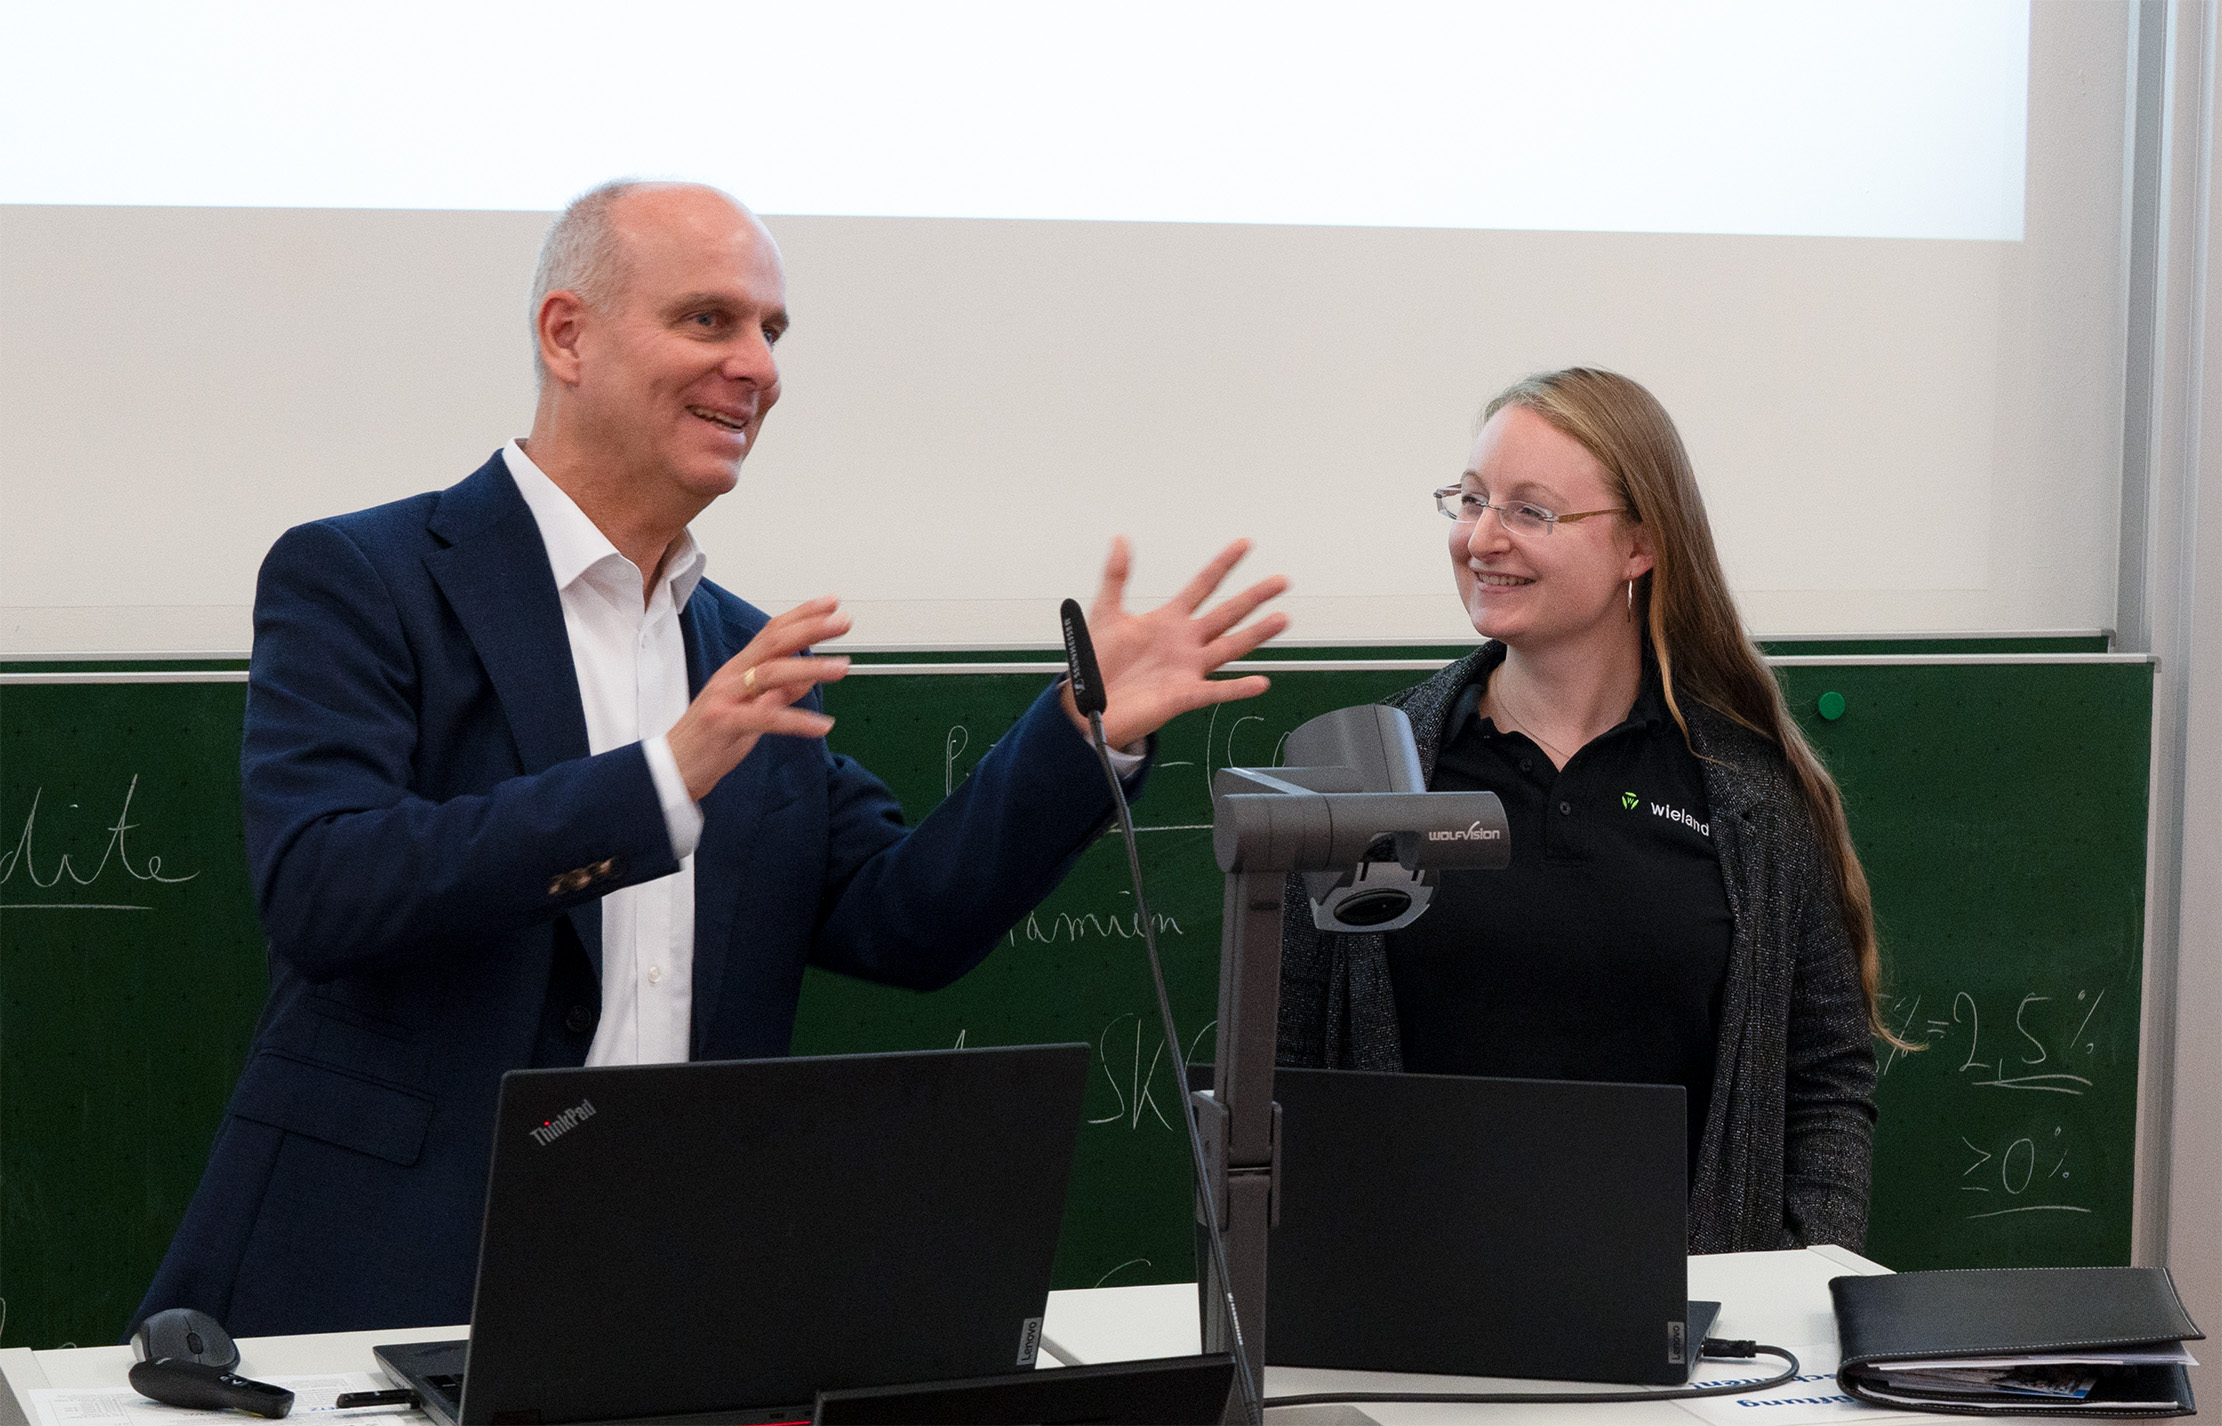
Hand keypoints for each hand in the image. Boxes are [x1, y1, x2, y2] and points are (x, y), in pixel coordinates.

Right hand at [665, 596, 850, 800]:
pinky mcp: (723, 723)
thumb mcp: (751, 710)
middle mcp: (731, 675)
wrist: (674, 766)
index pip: (772, 632)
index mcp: (739, 668)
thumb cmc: (711, 737)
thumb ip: (779, 692)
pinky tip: (821, 725)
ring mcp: (725, 697)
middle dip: (810, 629)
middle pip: (773, 643)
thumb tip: (809, 676)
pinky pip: (765, 718)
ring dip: (810, 668)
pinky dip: (796, 721)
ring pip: (770, 673)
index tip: (832, 604)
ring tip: (842, 667)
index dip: (802, 615)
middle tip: (843, 621)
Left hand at [1065, 537, 1289, 748]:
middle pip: (1227, 614)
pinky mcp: (1184, 695)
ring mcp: (1188, 668)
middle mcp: (1184, 643)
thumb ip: (1116, 577)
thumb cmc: (1098, 664)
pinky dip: (1238, 688)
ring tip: (1281, 619)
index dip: (1223, 565)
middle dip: (1254, 597)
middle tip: (1280, 581)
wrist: (1089, 703)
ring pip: (1230, 647)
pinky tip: (1259, 682)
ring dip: (1256, 634)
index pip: (1203, 586)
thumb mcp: (1105, 613)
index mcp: (1168, 621)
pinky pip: (1216, 690)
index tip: (1244, 545)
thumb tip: (1120, 540)